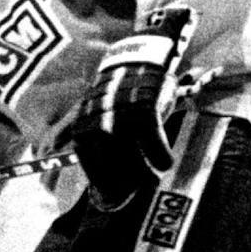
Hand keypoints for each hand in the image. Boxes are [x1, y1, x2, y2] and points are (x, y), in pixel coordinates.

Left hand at [72, 8, 196, 210]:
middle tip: (140, 187)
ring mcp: (121, 113)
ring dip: (143, 173)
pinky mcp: (143, 105)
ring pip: (130, 156)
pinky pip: (152, 139)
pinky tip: (166, 163)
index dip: (102, 183)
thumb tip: (105, 183)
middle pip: (110, 165)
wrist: (139, 54)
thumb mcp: (105, 117)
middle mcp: (99, 120)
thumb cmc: (123, 95)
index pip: (89, 164)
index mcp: (84, 124)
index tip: (114, 197)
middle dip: (124, 183)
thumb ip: (102, 145)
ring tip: (154, 177)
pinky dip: (159, 155)